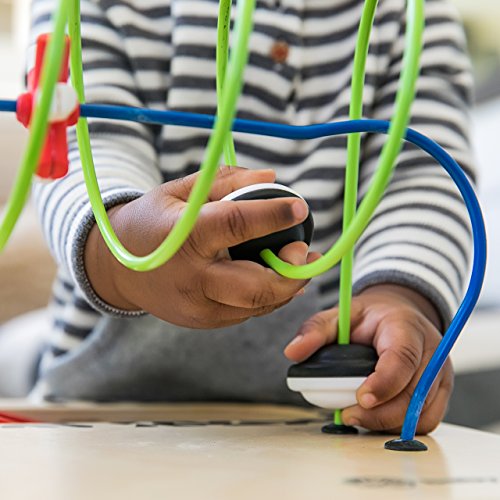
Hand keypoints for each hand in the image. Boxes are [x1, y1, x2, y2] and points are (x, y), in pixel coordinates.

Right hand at [84, 166, 318, 327]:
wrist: (117, 269)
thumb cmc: (150, 223)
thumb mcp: (178, 192)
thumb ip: (225, 181)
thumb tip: (272, 178)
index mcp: (184, 237)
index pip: (236, 224)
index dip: (274, 215)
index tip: (300, 207)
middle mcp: (192, 279)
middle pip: (257, 286)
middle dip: (291, 272)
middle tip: (306, 252)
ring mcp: (197, 307)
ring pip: (257, 306)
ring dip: (286, 287)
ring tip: (298, 265)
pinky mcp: (202, 322)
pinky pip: (246, 313)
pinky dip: (267, 297)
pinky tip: (274, 279)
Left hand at [284, 284, 452, 433]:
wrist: (399, 316)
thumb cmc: (371, 317)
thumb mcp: (341, 314)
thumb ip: (316, 329)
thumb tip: (293, 351)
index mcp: (406, 327)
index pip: (403, 357)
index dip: (384, 382)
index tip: (361, 398)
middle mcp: (431, 351)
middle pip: (415, 392)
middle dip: (382, 412)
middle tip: (348, 414)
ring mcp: (440, 374)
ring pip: (422, 412)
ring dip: (389, 422)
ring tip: (358, 417)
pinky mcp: (439, 393)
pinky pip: (426, 419)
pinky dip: (400, 426)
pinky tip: (375, 420)